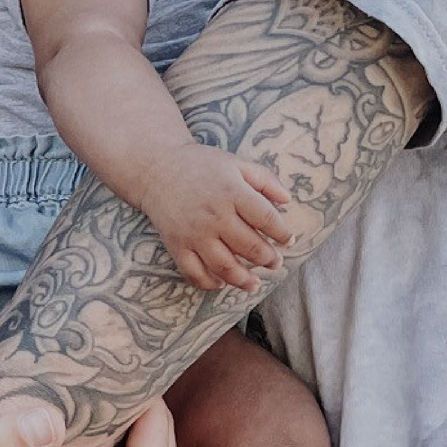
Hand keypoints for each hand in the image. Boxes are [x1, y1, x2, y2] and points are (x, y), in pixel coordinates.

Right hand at [142, 145, 291, 291]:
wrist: (157, 169)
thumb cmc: (201, 165)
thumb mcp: (236, 163)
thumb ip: (265, 179)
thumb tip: (288, 200)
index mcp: (232, 192)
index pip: (266, 219)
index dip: (282, 233)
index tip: (288, 240)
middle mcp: (214, 215)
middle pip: (250, 246)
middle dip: (268, 259)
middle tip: (275, 262)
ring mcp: (194, 233)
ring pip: (225, 267)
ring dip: (244, 280)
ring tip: (255, 283)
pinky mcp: (177, 245)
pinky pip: (194, 273)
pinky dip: (209, 283)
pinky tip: (221, 283)